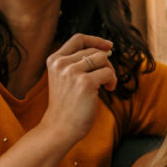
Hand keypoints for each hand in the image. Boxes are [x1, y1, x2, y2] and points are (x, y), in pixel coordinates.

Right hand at [42, 34, 116, 148]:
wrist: (60, 128)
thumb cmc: (67, 105)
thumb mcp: (65, 78)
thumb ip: (79, 62)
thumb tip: (107, 50)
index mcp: (54, 59)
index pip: (78, 39)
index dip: (96, 40)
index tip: (109, 46)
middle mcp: (61, 63)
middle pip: (94, 51)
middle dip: (106, 63)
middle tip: (107, 78)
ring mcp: (72, 72)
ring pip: (103, 59)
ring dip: (110, 72)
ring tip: (108, 85)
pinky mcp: (85, 83)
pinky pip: (108, 73)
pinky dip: (113, 81)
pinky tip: (109, 90)